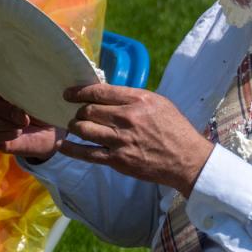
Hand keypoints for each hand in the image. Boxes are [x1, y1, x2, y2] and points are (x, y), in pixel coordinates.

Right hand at [0, 73, 63, 160]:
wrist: (53, 132)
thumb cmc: (45, 107)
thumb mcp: (40, 93)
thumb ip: (29, 86)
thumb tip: (25, 84)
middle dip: (4, 109)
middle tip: (23, 116)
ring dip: (3, 123)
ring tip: (23, 124)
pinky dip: (2, 135)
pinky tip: (16, 133)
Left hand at [60, 84, 214, 196]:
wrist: (187, 159)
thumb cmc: (175, 129)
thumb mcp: (158, 103)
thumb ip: (133, 97)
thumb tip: (107, 94)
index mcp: (138, 100)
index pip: (99, 92)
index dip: (78, 91)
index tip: (68, 93)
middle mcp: (127, 118)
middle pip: (88, 110)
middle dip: (78, 111)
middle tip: (77, 114)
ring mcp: (121, 140)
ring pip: (84, 130)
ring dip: (75, 127)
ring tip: (75, 127)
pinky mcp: (118, 160)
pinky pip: (87, 154)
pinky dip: (72, 149)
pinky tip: (63, 145)